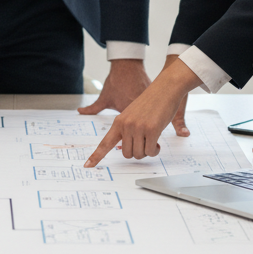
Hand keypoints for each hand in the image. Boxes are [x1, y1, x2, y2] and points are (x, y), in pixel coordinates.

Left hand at [83, 58, 199, 166]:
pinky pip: (151, 151)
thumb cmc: (150, 101)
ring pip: (139, 154)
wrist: (165, 87)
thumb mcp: (132, 114)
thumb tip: (127, 148)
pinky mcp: (152, 129)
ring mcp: (138, 127)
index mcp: (118, 122)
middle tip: (144, 142)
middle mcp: (126, 125)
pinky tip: (158, 141)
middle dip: (137, 152)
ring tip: (152, 138)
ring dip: (148, 151)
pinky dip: (155, 150)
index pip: (104, 143)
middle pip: (127, 154)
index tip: (87, 166)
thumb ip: (126, 129)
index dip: (96, 156)